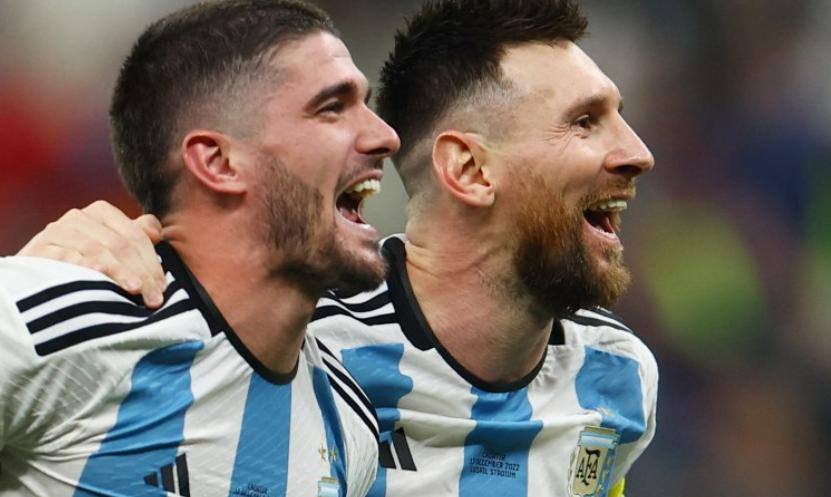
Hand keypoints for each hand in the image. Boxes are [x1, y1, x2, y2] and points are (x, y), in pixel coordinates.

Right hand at [17, 200, 166, 307]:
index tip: (162, 288)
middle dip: (141, 272)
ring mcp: (57, 231)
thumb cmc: (82, 263)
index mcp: (102, 212)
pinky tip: (99, 277)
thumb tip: (156, 231)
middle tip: (153, 298)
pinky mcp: (38, 248)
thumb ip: (135, 236)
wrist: (34, 276)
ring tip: (135, 290)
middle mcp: (79, 217)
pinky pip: (66, 255)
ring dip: (119, 271)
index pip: (136, 236)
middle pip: (119, 244)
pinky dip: (85, 265)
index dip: (152, 263)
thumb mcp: (111, 247)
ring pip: (97, 249)